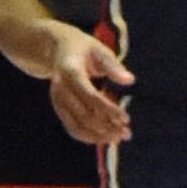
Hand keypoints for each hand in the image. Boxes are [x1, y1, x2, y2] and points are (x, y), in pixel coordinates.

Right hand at [41, 25, 132, 146]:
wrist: (56, 49)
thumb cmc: (83, 49)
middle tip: (127, 133)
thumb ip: (113, 66)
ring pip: (76, 125)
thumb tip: (129, 80)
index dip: (108, 109)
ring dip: (97, 136)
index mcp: (70, 71)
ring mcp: (57, 100)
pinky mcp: (59, 107)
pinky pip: (71, 127)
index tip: (126, 118)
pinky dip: (87, 136)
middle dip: (106, 127)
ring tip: (118, 138)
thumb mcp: (100, 50)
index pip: (90, 96)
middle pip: (83, 115)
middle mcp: (60, 88)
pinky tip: (103, 138)